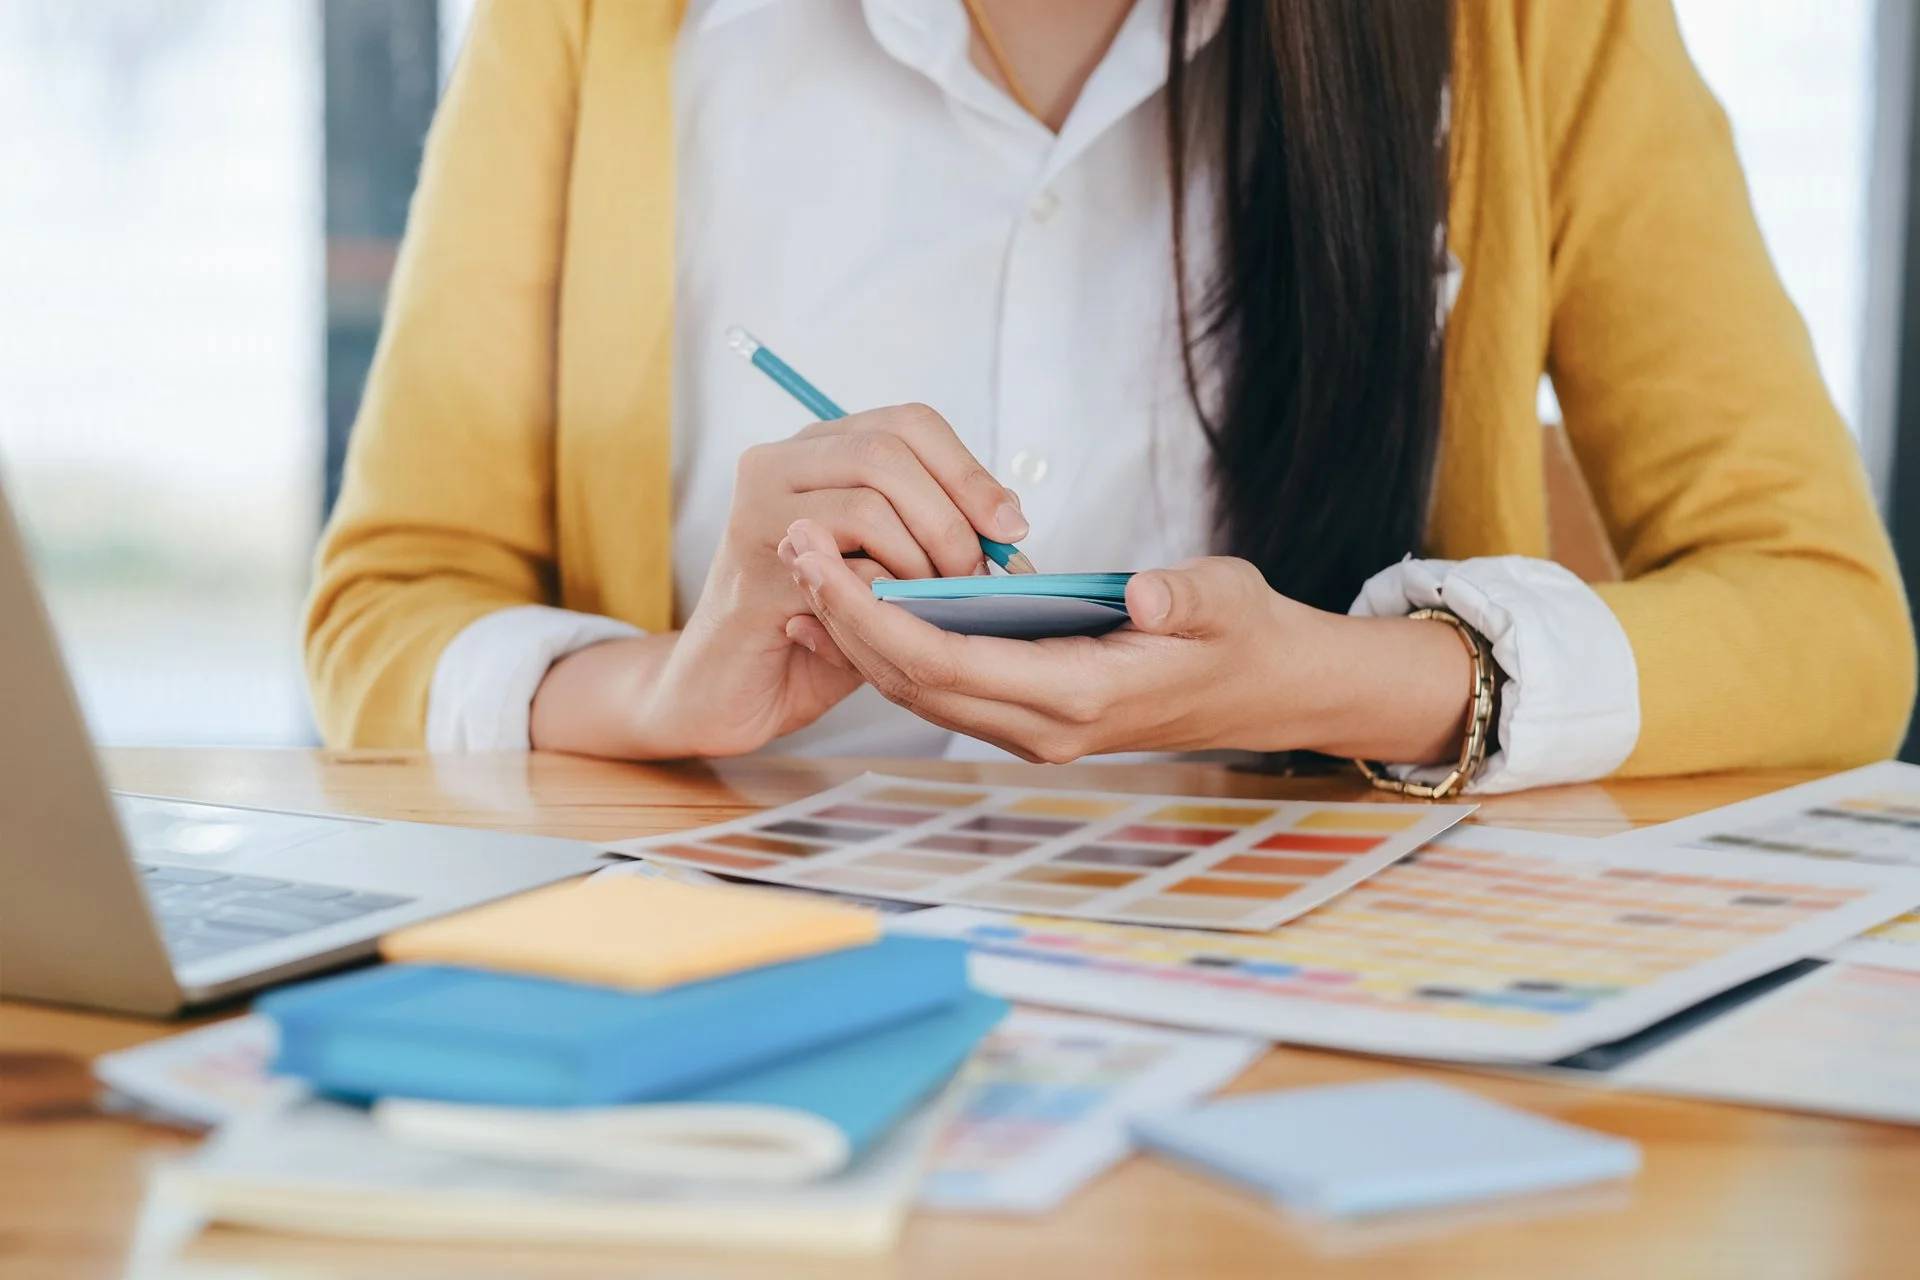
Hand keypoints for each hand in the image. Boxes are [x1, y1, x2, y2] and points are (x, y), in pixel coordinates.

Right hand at [531, 405, 1027, 758]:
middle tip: (975, 576)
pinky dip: (886, 594)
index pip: (908, 423)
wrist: (731, 691)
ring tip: (935, 604)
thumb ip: (931, 532)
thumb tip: (1007, 518)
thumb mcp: (886, 569)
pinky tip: (891, 622)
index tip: (1009, 526)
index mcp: (818, 451)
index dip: (968, 470)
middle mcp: (779, 464)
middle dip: (952, 515)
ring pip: (871, 500)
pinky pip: (843, 563)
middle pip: (889, 450)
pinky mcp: (752, 568)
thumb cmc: (817, 630)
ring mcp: (758, 511)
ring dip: (924, 559)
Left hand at [782, 523, 1474, 764]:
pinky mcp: (1027, 712)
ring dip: (856, 636)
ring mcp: (1031, 728)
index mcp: (1080, 698)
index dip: (877, 617)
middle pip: (912, 683)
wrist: (1266, 690)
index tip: (824, 561)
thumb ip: (1181, 600)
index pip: (949, 665)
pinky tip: (849, 610)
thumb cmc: (1244, 636)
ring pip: (916, 691)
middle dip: (843, 620)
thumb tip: (1142, 597)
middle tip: (791, 546)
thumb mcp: (1226, 604)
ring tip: (804, 568)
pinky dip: (887, 652)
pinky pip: (938, 689)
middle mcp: (1042, 726)